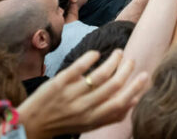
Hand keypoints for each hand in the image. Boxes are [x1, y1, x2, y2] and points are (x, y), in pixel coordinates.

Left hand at [16, 49, 148, 138]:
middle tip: (131, 59)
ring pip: (100, 74)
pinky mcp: (59, 83)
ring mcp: (71, 94)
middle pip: (113, 85)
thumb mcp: (89, 124)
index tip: (144, 75)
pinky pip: (79, 67)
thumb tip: (135, 100)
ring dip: (113, 60)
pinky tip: (96, 53)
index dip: (135, 88)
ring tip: (118, 53)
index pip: (120, 102)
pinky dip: (90, 57)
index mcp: (93, 119)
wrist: (31, 124)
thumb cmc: (65, 122)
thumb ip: (111, 115)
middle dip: (127, 69)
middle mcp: (84, 107)